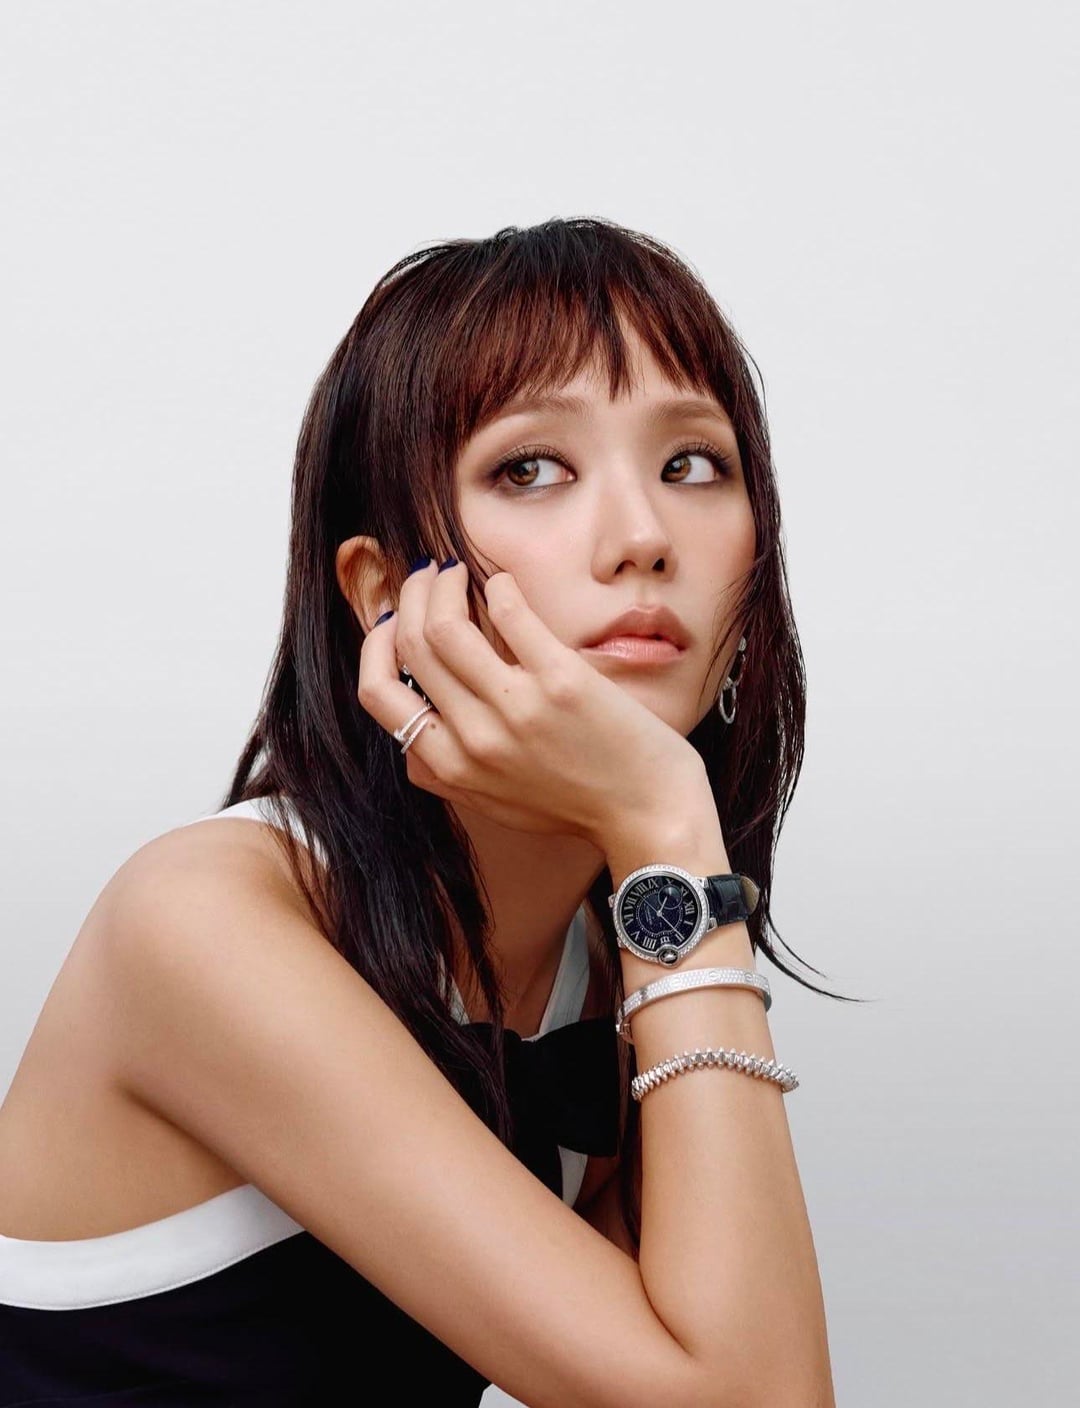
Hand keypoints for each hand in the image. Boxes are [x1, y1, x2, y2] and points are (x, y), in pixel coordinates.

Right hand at [356, 559, 708, 848]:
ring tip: (457, 572)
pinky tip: (504, 583)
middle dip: (412, 597)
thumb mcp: (492, 802)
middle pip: (410, 645)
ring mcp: (516, 708)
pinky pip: (509, 612)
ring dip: (444, 583)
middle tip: (428, 578)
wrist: (648, 817)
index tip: (392, 620)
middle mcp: (474, 739)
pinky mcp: (561, 681)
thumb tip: (414, 731)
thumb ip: (448, 770)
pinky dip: (499, 586)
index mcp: (450, 766)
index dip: (376, 644)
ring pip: (445, 625)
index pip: (377, 693)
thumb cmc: (575, 805)